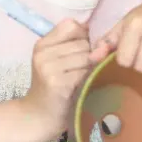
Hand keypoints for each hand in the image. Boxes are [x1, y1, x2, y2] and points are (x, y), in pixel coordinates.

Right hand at [23, 19, 92, 136]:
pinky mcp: (58, 83)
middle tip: (79, 70)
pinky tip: (80, 87)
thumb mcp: (57, 61)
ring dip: (90, 68)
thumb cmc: (53, 87)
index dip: (82, 36)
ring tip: (79, 79)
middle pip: (83, 42)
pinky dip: (88, 79)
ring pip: (86, 56)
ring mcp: (49, 68)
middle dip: (89, 55)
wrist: (37, 116)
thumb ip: (75, 45)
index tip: (80, 51)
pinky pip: (85, 72)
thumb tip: (103, 43)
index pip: (71, 25)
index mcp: (42, 44)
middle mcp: (43, 53)